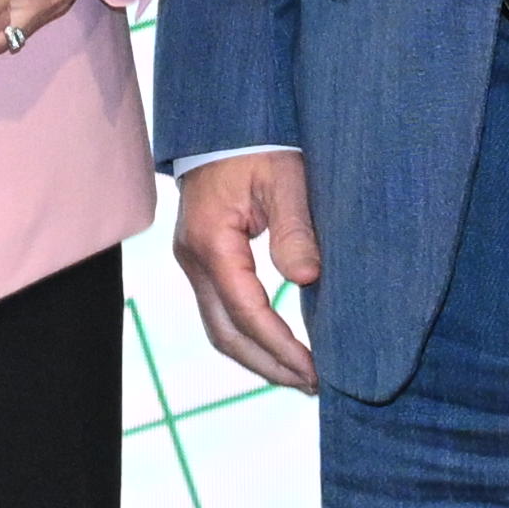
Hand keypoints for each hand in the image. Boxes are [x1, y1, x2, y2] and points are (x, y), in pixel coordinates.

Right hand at [172, 154, 323, 391]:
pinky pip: (221, 311)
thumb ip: (295, 228)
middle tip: (312, 386)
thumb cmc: (257, 143)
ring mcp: (193, 262)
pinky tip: (276, 346)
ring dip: (257, 358)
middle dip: (268, 366)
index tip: (315, 370)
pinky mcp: (202, 260)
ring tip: (298, 377)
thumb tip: (307, 279)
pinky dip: (248, 336)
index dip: (281, 347)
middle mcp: (194, 260)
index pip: (248, 312)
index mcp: (212, 243)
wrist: (223, 121)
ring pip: (220, 329)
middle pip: (226, 334)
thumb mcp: (285, 177)